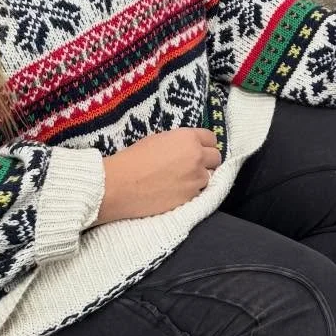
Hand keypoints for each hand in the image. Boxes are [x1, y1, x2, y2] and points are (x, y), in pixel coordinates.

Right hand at [95, 127, 219, 224]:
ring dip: (198, 178)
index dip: (204, 144)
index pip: (211, 138)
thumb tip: (187, 147)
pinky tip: (175, 191)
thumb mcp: (159, 139)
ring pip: (208, 177)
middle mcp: (197, 156)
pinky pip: (197, 193)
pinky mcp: (189, 197)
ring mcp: (195, 178)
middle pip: (216, 157)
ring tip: (180, 180)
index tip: (199, 149)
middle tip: (192, 165)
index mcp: (189, 138)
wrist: (119, 185)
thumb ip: (180, 142)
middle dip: (207, 161)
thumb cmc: (133, 159)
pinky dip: (190, 192)